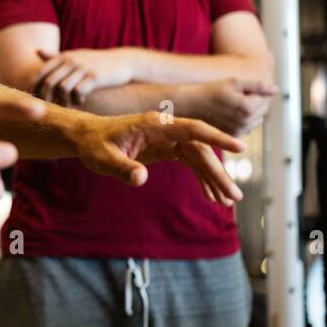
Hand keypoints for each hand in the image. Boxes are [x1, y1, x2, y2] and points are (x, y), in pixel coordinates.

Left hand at [32, 48, 133, 107]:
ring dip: (63, 101)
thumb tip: (37, 51)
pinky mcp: (95, 77)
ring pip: (63, 89)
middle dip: (47, 98)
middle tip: (51, 107)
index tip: (34, 100)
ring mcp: (84, 68)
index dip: (34, 87)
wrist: (122, 61)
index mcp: (63, 56)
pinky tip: (81, 101)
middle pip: (50, 82)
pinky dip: (77, 100)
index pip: (41, 72)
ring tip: (68, 106)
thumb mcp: (75, 55)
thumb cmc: (94, 61)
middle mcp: (71, 60)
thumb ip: (55, 55)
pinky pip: (79, 92)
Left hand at [68, 111, 246, 204]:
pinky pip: (190, 162)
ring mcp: (168, 138)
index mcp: (155, 124)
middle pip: (200, 149)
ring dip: (213, 178)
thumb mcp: (103, 159)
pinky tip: (211, 195)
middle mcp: (166, 129)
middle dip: (218, 173)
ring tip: (227, 201)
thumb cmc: (94, 146)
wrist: (87, 138)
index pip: (193, 129)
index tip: (240, 146)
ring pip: (199, 157)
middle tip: (234, 197)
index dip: (217, 138)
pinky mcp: (166, 149)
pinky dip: (201, 178)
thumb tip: (141, 179)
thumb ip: (122, 169)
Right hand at [185, 78, 276, 136]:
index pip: (264, 97)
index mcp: (248, 108)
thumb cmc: (211, 90)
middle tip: (235, 95)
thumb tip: (276, 90)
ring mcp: (240, 131)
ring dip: (251, 111)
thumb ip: (258, 85)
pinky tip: (231, 112)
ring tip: (233, 103)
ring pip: (257, 118)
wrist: (192, 104)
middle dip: (254, 101)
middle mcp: (245, 122)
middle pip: (263, 109)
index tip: (238, 89)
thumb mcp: (235, 82)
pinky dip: (244, 118)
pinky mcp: (234, 135)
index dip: (253, 90)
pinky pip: (248, 125)